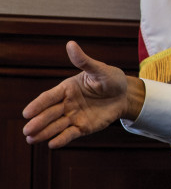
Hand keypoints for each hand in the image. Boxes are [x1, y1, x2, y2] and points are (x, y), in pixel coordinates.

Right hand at [22, 41, 144, 148]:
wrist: (125, 95)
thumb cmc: (111, 79)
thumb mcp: (99, 69)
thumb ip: (84, 61)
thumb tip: (71, 44)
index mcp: (67, 88)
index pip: (49, 97)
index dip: (37, 105)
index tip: (26, 113)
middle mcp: (67, 103)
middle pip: (49, 113)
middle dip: (38, 122)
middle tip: (26, 131)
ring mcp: (74, 116)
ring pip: (56, 125)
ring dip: (44, 133)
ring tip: (31, 140)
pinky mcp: (83, 127)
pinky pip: (70, 134)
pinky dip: (62, 139)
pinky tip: (52, 144)